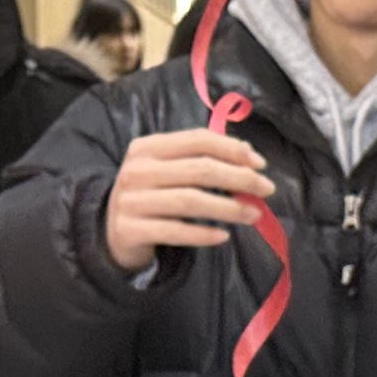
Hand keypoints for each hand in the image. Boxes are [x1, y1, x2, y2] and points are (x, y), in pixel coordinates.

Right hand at [103, 128, 273, 275]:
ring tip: (253, 215)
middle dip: (239, 178)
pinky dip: (203, 235)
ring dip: (228, 208)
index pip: (197, 140)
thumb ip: (199, 159)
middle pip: (198, 170)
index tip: (260, 164)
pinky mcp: (131, 230)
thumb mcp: (166, 169)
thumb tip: (248, 155)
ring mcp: (131, 201)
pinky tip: (224, 236)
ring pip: (190, 202)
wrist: (111, 231)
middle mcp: (137, 170)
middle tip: (266, 190)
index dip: (232, 149)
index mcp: (147, 147)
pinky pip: (175, 232)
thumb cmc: (150, 195)